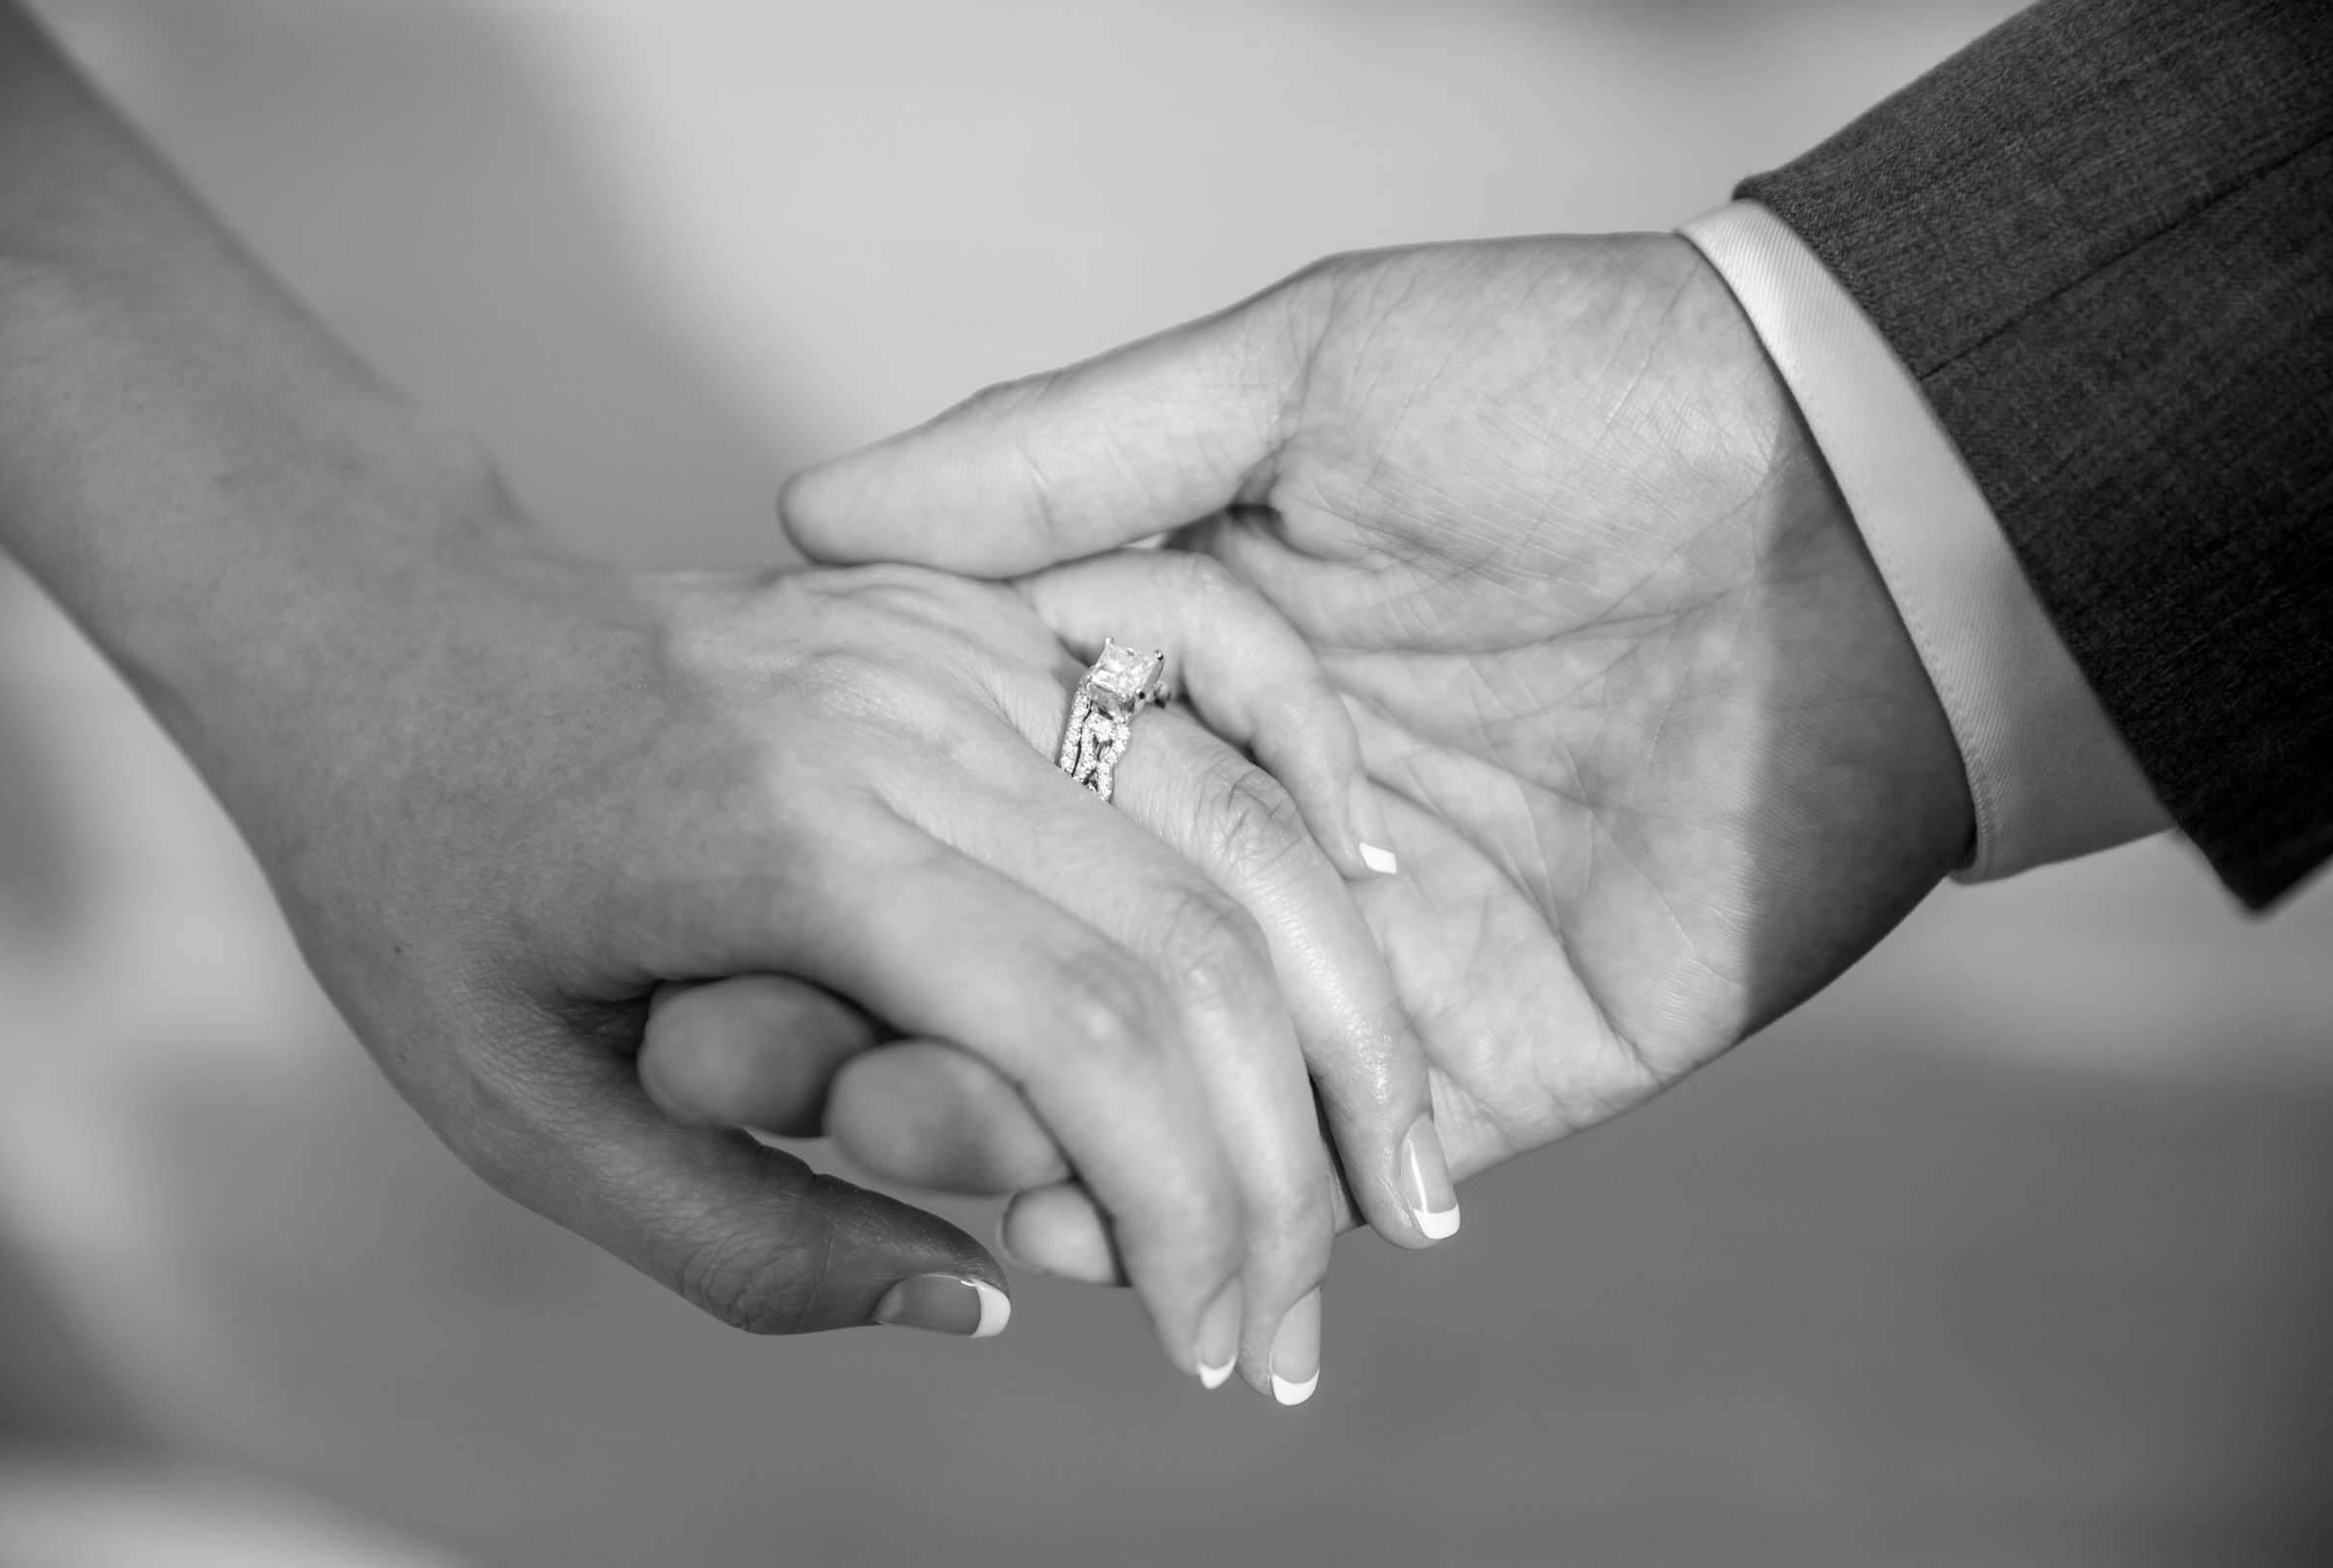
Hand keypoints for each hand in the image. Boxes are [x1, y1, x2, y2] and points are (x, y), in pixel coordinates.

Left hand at [226, 522, 1445, 1379]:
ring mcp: (959, 646)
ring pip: (1235, 830)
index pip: (1086, 1038)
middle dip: (1290, 1152)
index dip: (1187, 1213)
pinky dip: (1299, 875)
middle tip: (1313, 1311)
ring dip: (1342, 1015)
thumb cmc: (430, 879)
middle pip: (1200, 942)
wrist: (397, 626)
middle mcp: (905, 719)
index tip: (1212, 1348)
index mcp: (794, 840)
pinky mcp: (987, 617)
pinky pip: (1195, 745)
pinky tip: (1354, 981)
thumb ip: (748, 1244)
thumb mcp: (521, 1115)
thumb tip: (978, 1303)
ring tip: (1399, 1172)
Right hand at [774, 233, 1974, 1273]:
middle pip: (1057, 968)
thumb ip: (1074, 452)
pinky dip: (1225, 1210)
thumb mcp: (1307, 370)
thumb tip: (817, 508)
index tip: (721, 930)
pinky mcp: (1497, 1055)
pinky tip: (1098, 1240)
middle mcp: (1266, 823)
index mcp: (1200, 665)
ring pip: (1173, 1091)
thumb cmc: (1579, 392)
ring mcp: (1376, 952)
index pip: (992, 800)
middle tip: (785, 1085)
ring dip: (1043, 1151)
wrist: (1864, 509)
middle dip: (917, 1039)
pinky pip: (1337, 1164)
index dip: (860, 870)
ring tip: (947, 1175)